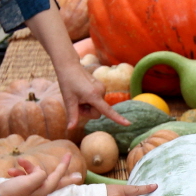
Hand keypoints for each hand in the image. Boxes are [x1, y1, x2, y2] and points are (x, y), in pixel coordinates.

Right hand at [0, 153, 80, 195]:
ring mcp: (30, 189)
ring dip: (27, 165)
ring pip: (34, 172)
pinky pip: (24, 175)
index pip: (58, 176)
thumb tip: (41, 172)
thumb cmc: (12, 192)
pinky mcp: (21, 187)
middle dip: (60, 167)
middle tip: (68, 156)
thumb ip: (40, 175)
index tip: (69, 154)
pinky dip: (18, 171)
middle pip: (53, 177)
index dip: (64, 165)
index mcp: (44, 190)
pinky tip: (10, 171)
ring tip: (18, 161)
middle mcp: (39, 190)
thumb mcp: (29, 182)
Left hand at [20, 4, 129, 127]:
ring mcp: (102, 88)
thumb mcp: (68, 100)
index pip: (107, 111)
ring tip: (78, 97)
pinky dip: (90, 100)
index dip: (117, 118)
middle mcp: (101, 92)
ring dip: (88, 105)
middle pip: (98, 112)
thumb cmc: (67, 82)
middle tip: (76, 104)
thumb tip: (70, 129)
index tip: (128, 124)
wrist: (69, 66)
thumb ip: (72, 115)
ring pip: (98, 106)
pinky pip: (97, 100)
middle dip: (87, 112)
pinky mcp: (101, 87)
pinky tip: (82, 93)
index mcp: (94, 95)